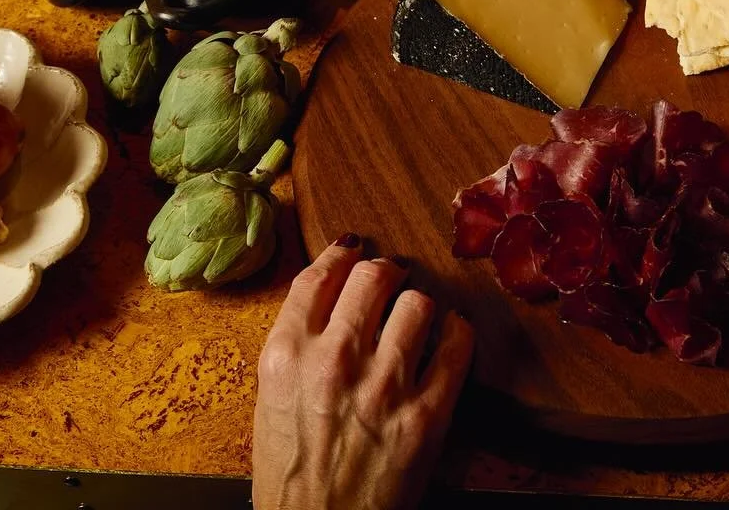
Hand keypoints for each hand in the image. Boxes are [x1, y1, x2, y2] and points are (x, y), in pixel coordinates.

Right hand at [253, 234, 474, 509]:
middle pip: (373, 277)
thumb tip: (330, 300)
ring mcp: (384, 386)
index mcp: (286, 356)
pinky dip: (457, 334)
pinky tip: (450, 337)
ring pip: (418, 303)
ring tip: (418, 317)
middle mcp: (335, 361)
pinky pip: (457, 345)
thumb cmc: (291, 477)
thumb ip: (297, 347)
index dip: (340, 255)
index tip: (353, 250)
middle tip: (391, 281)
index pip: (319, 278)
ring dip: (419, 306)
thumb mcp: (271, 402)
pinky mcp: (427, 414)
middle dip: (385, 274)